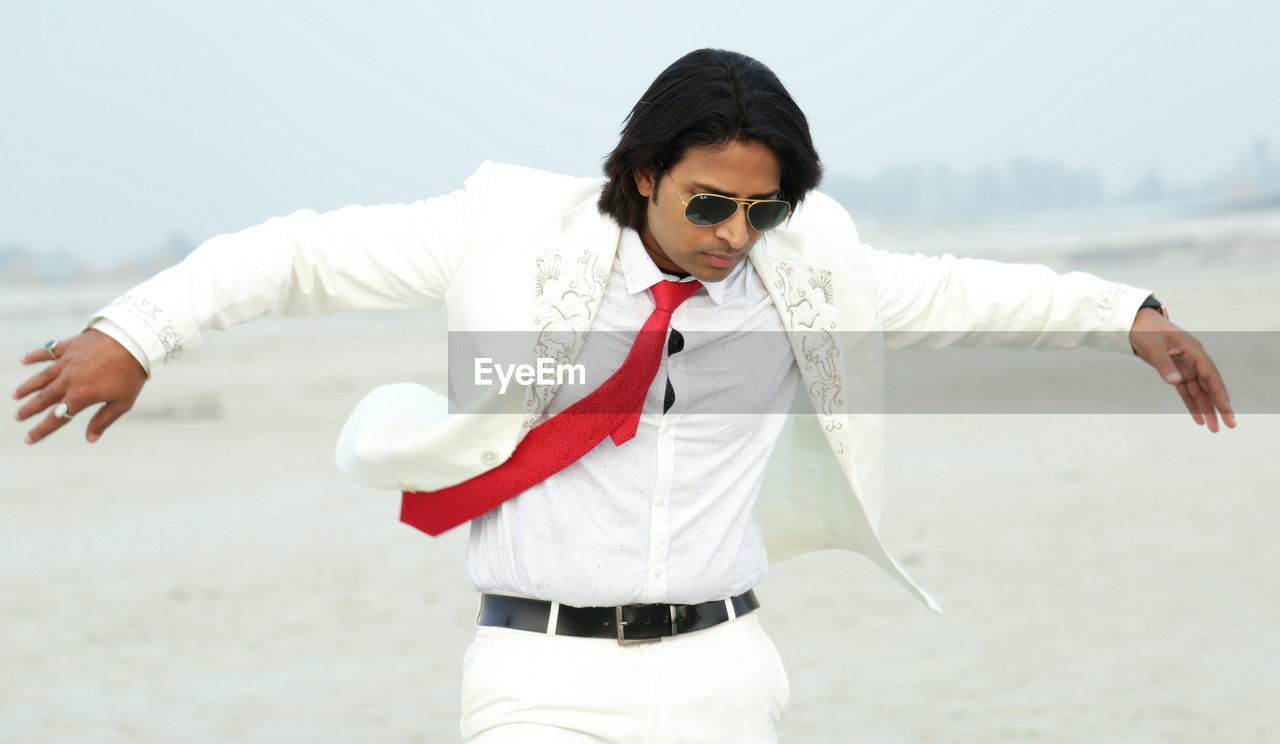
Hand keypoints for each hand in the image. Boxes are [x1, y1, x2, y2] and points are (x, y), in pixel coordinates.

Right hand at [13, 329, 147, 443]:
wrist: (134, 340)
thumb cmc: (131, 374)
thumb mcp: (122, 402)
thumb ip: (103, 420)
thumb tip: (90, 439)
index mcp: (81, 396)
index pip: (56, 418)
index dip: (41, 430)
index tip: (28, 438)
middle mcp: (69, 380)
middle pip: (44, 398)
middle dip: (29, 409)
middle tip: (17, 417)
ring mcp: (67, 362)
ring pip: (42, 377)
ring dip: (28, 386)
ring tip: (16, 395)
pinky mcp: (69, 346)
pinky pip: (48, 352)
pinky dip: (35, 356)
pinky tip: (23, 360)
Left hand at [1128, 308, 1234, 431]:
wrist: (1135, 322)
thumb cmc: (1145, 330)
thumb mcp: (1153, 346)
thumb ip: (1164, 364)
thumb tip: (1176, 382)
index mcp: (1194, 350)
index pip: (1211, 376)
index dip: (1220, 394)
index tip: (1227, 410)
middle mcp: (1194, 360)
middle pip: (1210, 386)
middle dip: (1219, 407)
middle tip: (1229, 425)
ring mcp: (1186, 366)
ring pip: (1199, 392)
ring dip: (1206, 409)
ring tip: (1214, 429)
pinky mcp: (1175, 371)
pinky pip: (1186, 391)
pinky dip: (1192, 404)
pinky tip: (1199, 419)